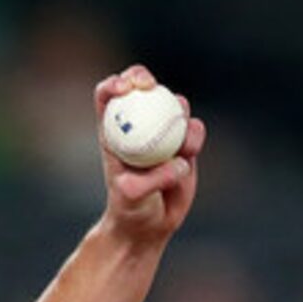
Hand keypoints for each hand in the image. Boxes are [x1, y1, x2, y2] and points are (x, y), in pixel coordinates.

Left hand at [95, 67, 205, 249]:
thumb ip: (148, 181)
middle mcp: (137, 124)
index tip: (124, 88)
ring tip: (178, 145)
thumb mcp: (131, 197)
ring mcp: (162, 130)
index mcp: (113, 131)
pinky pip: (193, 128)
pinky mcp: (184, 142)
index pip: (108, 96)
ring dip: (177, 112)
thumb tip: (173, 165)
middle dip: (142, 78)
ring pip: (172, 105)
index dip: (115, 84)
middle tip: (149, 87)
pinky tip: (189, 152)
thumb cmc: (130, 209)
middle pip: (140, 87)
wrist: (149, 224)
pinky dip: (194, 135)